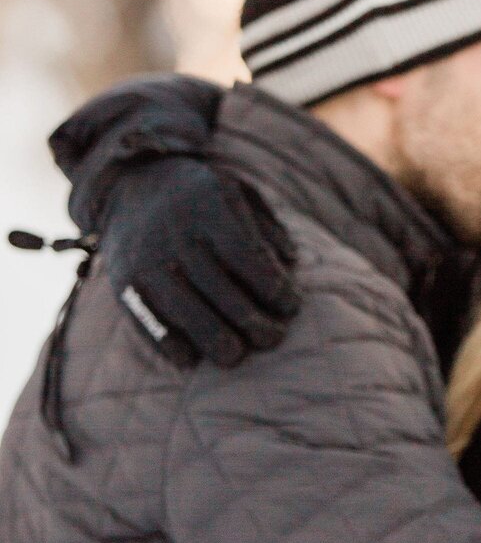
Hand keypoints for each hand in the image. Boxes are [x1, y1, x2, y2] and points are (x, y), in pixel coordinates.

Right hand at [102, 156, 299, 366]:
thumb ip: (266, 224)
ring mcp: (149, 265)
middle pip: (229, 300)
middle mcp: (179, 238)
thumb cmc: (198, 195)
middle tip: (275, 336)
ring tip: (239, 352)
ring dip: (224, 347)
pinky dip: (179, 351)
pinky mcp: (126, 289)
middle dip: (261, 328)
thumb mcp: (236, 190)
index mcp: (211, 209)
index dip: (278, 292)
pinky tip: (196, 355)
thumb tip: (291, 260)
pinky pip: (156, 331)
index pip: (252, 262)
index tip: (290, 305)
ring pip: (195, 321)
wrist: (128, 187)